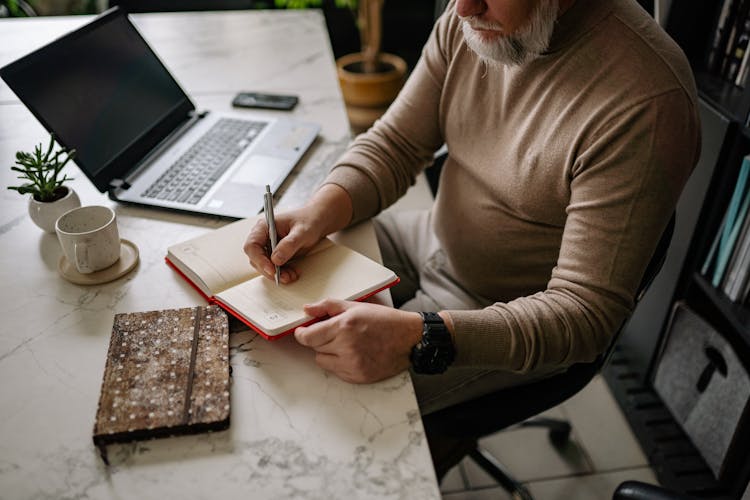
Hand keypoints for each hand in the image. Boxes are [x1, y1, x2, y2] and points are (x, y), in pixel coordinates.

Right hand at [243, 184, 352, 282]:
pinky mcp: (275, 255)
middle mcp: (263, 237)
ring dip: (277, 274)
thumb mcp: (302, 232)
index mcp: (264, 227)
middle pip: (256, 258)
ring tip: (291, 276)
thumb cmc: (309, 221)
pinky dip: (282, 273)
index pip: (252, 245)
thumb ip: (289, 244)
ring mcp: (268, 247)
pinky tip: (293, 273)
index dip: (259, 259)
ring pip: (264, 266)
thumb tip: (276, 259)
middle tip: (284, 277)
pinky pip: (274, 268)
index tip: (272, 269)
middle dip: (270, 270)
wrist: (316, 222)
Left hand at [294, 299, 423, 383]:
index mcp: (344, 326)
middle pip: (314, 348)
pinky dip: (339, 363)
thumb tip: (307, 309)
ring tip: (346, 344)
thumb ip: (328, 306)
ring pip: (322, 361)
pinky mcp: (357, 377)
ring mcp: (352, 364)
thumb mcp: (356, 306)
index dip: (301, 334)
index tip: (302, 332)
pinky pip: (335, 371)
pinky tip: (354, 354)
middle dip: (320, 339)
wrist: (410, 339)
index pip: (308, 337)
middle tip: (335, 333)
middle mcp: (346, 347)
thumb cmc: (385, 321)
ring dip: (328, 352)